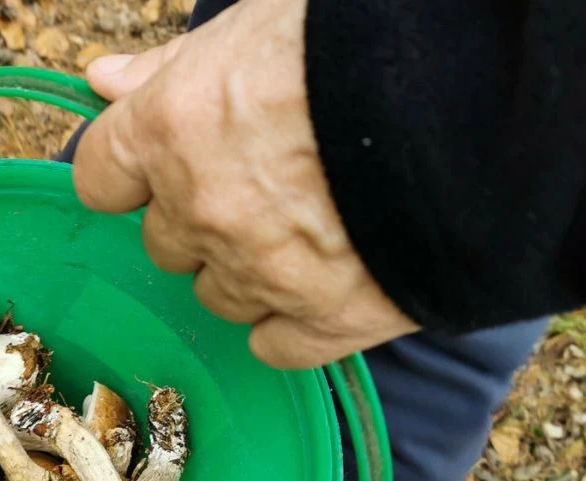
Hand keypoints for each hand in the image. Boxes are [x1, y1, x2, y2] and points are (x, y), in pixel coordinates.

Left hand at [71, 0, 419, 368]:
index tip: (160, 166)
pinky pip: (273, 345)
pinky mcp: (325, 320)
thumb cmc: (361, 43)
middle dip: (196, 218)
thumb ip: (169, 67)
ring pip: (216, 295)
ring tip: (305, 227)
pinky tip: (322, 285)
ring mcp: (260, 272)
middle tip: (258, 184)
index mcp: (170, 129)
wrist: (485, 99)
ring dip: (243, 269)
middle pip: (163, 242)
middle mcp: (201, 210)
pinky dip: (289, 322)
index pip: (101, 177)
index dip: (130, 172)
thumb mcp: (253, 28)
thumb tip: (102, 83)